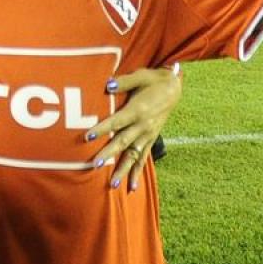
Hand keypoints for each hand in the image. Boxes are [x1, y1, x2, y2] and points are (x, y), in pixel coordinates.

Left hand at [87, 66, 182, 191]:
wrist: (173, 88)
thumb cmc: (153, 80)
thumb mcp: (140, 75)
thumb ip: (124, 81)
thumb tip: (108, 84)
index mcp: (138, 110)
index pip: (117, 121)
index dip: (103, 128)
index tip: (89, 136)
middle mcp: (143, 125)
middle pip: (123, 142)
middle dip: (109, 153)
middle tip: (96, 164)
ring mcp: (148, 135)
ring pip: (133, 155)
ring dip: (123, 170)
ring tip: (113, 184)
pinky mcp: (151, 139)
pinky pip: (143, 158)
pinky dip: (137, 173)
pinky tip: (131, 187)